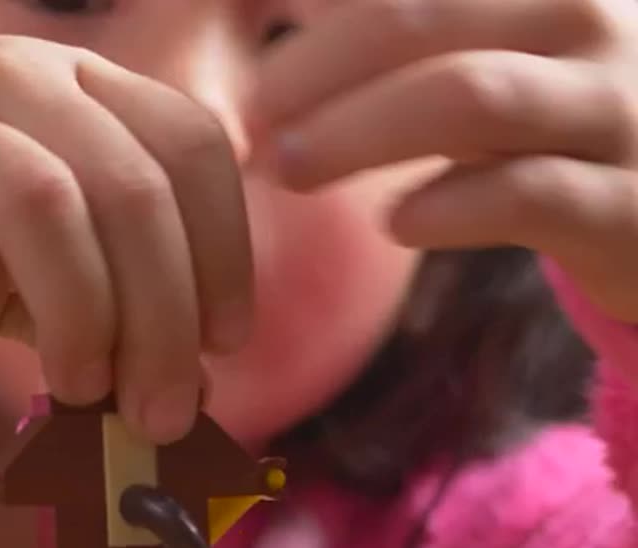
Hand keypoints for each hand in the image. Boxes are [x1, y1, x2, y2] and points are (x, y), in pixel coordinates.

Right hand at [0, 36, 252, 442]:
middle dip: (162, 313)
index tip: (225, 344)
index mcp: (64, 78)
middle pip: (126, 183)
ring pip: (37, 201)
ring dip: (79, 313)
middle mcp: (0, 76)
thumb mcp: (11, 229)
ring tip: (74, 385)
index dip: (225, 250)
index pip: (188, 144)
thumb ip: (92, 278)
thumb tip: (175, 376)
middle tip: (157, 407)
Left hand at [248, 0, 637, 322]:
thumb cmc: (545, 124)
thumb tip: (286, 3)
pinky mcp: (628, 206)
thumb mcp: (482, 53)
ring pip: (473, 94)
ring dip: (358, 131)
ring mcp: (620, 107)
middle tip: (251, 115)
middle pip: (420, 14)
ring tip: (287, 166)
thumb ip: (400, 26)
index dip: (322, 11)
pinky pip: (527, 193)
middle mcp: (590, 18)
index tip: (256, 49)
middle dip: (315, 65)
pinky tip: (394, 221)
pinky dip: (444, 206)